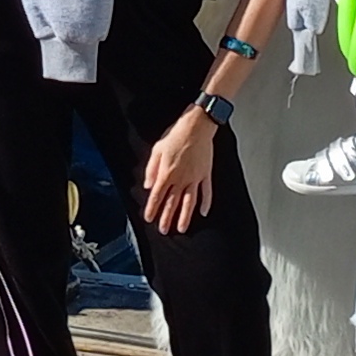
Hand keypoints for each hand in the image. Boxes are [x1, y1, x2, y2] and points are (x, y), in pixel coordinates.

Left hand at [138, 106, 222, 231]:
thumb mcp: (157, 150)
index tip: (149, 219)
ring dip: (185, 217)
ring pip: (189, 202)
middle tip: (164, 230)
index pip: (157, 196)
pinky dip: (206, 203)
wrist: (196, 126)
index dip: (152, 209)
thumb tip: (148, 185)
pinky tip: (204, 213)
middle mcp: (181, 178)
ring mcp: (195, 178)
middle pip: (172, 203)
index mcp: (167, 173)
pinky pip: (206, 192)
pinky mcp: (206, 174)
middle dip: (167, 218)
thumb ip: (151, 169)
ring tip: (181, 229)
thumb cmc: (176, 135)